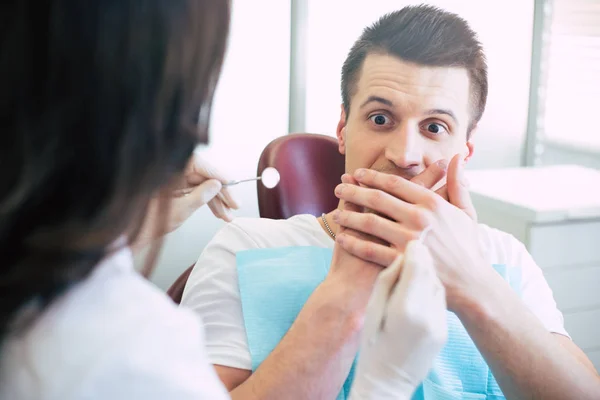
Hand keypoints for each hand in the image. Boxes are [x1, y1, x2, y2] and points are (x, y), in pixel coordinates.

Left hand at [132, 154, 239, 248]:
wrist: (125, 236)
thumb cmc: (146, 223)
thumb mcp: (179, 210)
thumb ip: (200, 196)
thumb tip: (217, 184)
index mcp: (168, 168)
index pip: (201, 165)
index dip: (220, 176)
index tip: (233, 186)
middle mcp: (169, 169)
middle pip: (202, 175)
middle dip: (220, 192)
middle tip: (234, 206)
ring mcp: (168, 178)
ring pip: (200, 184)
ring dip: (215, 200)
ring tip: (227, 216)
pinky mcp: (169, 188)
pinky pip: (192, 190)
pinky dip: (204, 201)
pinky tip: (217, 212)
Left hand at [333, 155, 490, 309]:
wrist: (472, 285)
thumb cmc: (467, 248)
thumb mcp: (467, 212)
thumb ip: (458, 184)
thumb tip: (456, 157)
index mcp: (433, 204)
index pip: (396, 184)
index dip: (373, 177)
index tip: (357, 173)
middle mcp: (419, 219)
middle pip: (378, 199)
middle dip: (354, 191)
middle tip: (339, 188)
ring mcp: (409, 241)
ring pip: (370, 222)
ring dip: (349, 215)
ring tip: (335, 212)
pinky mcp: (401, 262)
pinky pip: (370, 250)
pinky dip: (354, 243)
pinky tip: (341, 238)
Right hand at [349, 240, 446, 399]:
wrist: (388, 380)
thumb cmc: (372, 343)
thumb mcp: (373, 308)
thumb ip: (388, 279)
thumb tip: (402, 254)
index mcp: (405, 307)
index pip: (416, 264)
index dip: (412, 246)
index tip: (407, 234)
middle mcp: (426, 314)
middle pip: (429, 270)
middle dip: (422, 252)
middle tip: (415, 236)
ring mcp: (438, 323)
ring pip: (436, 282)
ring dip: (428, 268)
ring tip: (418, 258)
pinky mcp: (444, 329)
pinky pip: (439, 298)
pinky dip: (431, 285)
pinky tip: (421, 284)